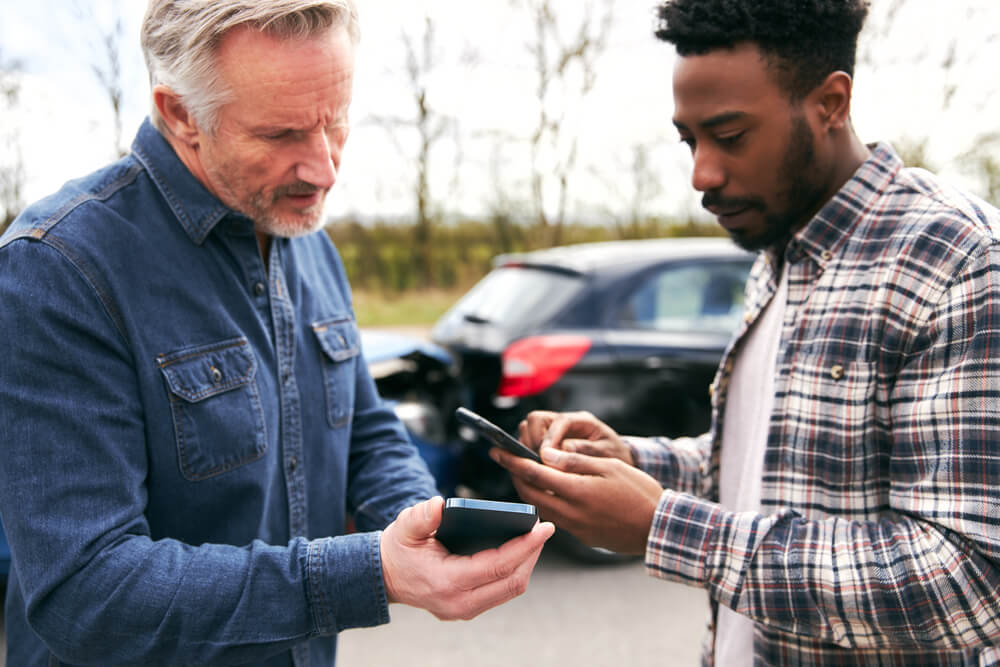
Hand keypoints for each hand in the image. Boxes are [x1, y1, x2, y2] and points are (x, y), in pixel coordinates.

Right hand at [380, 497, 554, 619]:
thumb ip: (421, 516)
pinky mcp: (467, 608)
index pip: (498, 566)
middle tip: (543, 530)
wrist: (384, 577)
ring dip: (526, 564)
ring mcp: (464, 610)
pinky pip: (500, 592)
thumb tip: (438, 505)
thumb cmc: (398, 550)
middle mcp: (459, 603)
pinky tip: (520, 552)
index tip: (544, 528)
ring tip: (535, 539)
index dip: (525, 546)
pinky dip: (514, 572)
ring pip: (509, 590)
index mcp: (447, 582)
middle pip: (512, 582)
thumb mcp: (405, 528)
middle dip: (532, 554)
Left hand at [491, 447, 661, 554]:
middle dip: (514, 475)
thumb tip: (545, 453)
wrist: (659, 528)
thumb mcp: (609, 466)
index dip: (512, 461)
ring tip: (524, 472)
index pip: (534, 473)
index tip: (497, 450)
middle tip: (507, 459)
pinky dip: (545, 502)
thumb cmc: (638, 491)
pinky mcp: (581, 536)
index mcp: (577, 491)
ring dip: (528, 490)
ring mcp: (575, 528)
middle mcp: (571, 513)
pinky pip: (554, 517)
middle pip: (529, 493)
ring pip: (539, 507)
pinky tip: (548, 491)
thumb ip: (574, 461)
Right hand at [518, 410, 633, 465]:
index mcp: (581, 420)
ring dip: (527, 448)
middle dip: (532, 441)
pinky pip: (528, 444)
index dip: (548, 438)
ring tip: (537, 467)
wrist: (616, 461)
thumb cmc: (614, 455)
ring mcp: (553, 431)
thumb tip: (565, 448)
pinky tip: (537, 471)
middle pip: (535, 420)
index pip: (557, 421)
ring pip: (527, 430)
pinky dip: (528, 456)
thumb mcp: (607, 453)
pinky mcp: (546, 442)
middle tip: (538, 462)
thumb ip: (588, 450)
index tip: (544, 456)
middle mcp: (564, 422)